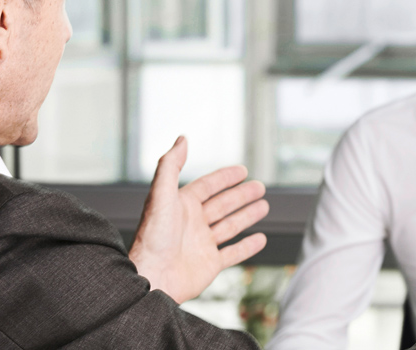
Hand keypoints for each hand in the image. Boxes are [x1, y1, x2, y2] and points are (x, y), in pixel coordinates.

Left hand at [128, 136, 268, 303]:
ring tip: (264, 206)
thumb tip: (182, 138)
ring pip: (230, 226)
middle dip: (241, 195)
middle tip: (260, 187)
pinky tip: (260, 239)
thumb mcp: (161, 194)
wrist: (152, 276)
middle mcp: (192, 224)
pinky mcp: (210, 265)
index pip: (207, 187)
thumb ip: (171, 165)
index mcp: (181, 206)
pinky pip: (233, 253)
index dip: (224, 177)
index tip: (243, 170)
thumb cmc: (153, 237)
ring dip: (247, 216)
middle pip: (222, 205)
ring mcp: (202, 245)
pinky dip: (248, 246)